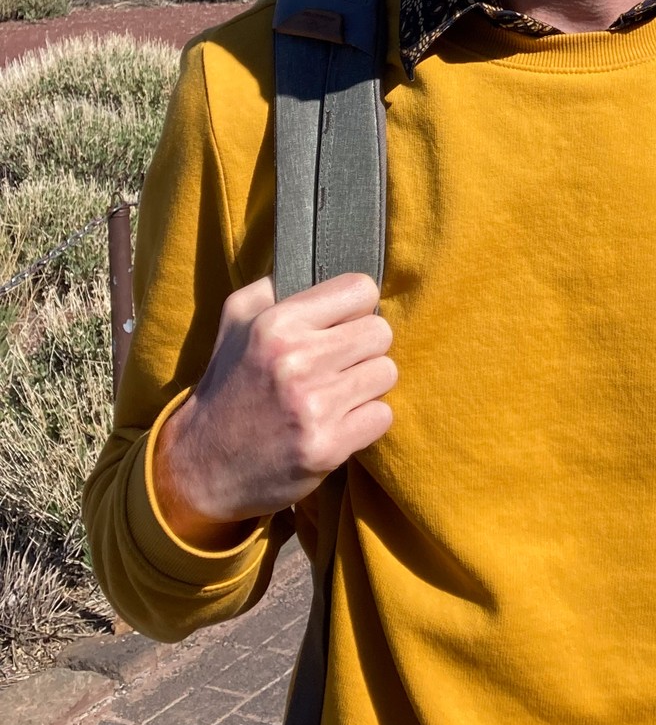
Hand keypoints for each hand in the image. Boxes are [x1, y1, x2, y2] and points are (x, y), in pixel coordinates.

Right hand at [153, 274, 396, 550]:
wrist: (200, 466)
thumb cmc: (228, 385)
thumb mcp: (236, 321)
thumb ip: (275, 285)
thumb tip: (320, 259)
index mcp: (276, 323)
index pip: (361, 289)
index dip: (357, 307)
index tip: (343, 324)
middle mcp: (296, 360)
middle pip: (381, 332)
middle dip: (364, 347)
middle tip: (340, 364)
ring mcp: (313, 406)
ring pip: (386, 373)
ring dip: (367, 385)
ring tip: (337, 394)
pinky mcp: (326, 446)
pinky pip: (382, 416)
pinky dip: (366, 421)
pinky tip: (338, 423)